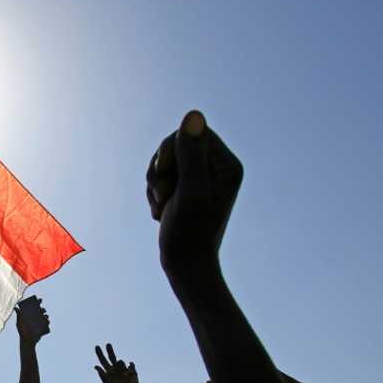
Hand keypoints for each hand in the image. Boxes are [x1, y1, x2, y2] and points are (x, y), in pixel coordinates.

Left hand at [15, 295, 50, 343]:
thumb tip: (15, 307)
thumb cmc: (22, 331)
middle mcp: (36, 317)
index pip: (34, 306)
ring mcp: (40, 322)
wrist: (27, 341)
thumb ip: (19, 315)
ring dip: (46, 315)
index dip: (37, 302)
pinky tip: (47, 321)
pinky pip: (47, 323)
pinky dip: (48, 321)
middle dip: (43, 309)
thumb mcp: (19, 323)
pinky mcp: (43, 327)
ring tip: (44, 316)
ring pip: (45, 316)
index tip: (39, 300)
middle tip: (42, 309)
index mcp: (30, 315)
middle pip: (41, 311)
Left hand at [94, 343, 139, 382]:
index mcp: (108, 371)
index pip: (103, 361)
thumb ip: (102, 375)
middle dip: (109, 350)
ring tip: (123, 375)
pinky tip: (130, 373)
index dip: (100, 354)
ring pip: (121, 362)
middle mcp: (115, 369)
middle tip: (108, 344)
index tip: (97, 346)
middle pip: (112, 357)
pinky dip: (130, 368)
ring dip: (120, 367)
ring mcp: (124, 369)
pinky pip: (130, 365)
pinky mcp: (132, 370)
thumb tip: (96, 366)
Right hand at [146, 110, 242, 277]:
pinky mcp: (189, 189)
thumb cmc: (189, 234)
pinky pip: (162, 176)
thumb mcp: (190, 192)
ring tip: (161, 208)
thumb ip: (192, 154)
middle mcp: (219, 168)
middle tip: (162, 196)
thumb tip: (193, 115)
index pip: (191, 133)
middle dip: (160, 169)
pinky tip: (161, 212)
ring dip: (154, 183)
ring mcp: (203, 179)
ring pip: (165, 161)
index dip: (170, 151)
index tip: (166, 178)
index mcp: (227, 164)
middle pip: (175, 145)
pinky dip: (154, 192)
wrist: (186, 267)